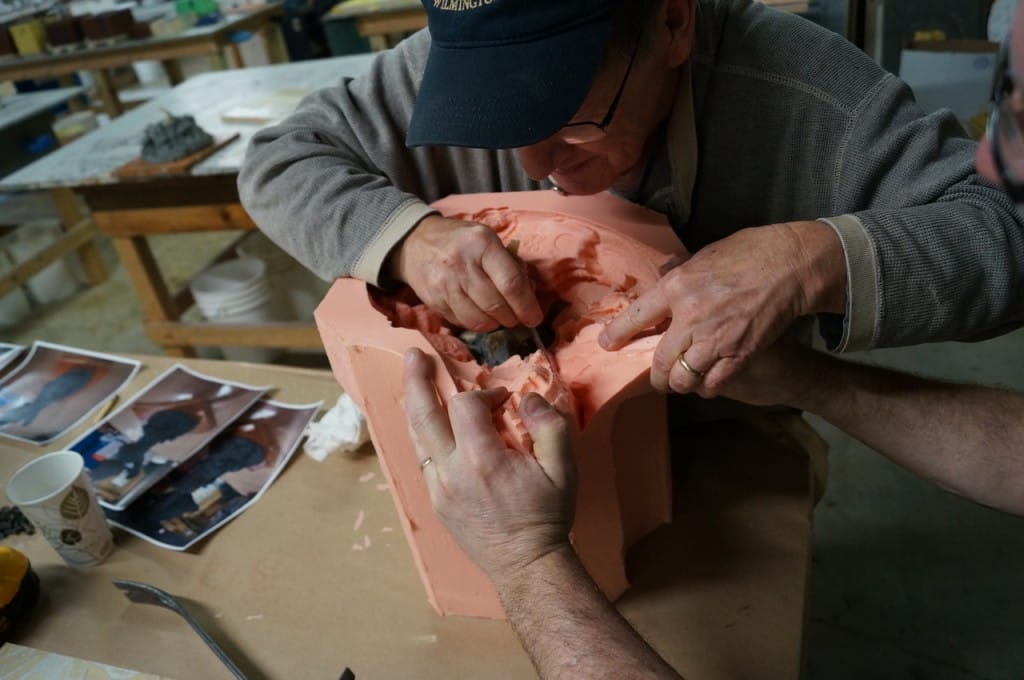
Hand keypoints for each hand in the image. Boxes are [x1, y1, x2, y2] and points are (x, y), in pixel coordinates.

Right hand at [389, 215, 543, 330]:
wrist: (415, 243)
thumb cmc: (460, 241)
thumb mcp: (487, 239)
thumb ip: (509, 263)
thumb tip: (529, 294)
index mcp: (482, 244)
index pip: (511, 282)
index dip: (527, 305)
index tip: (534, 318)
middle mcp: (462, 264)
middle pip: (496, 306)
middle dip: (512, 318)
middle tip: (516, 318)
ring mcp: (445, 284)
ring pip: (479, 320)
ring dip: (495, 325)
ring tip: (499, 318)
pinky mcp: (434, 301)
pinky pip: (462, 322)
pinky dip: (475, 324)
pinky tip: (479, 315)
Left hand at [401, 348, 576, 581]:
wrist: (526, 564)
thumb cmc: (547, 515)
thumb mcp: (563, 468)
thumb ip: (549, 426)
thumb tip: (527, 398)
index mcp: (482, 460)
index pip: (465, 406)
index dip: (484, 393)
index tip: (503, 399)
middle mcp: (452, 472)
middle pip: (423, 414)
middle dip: (418, 379)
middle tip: (414, 353)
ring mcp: (438, 488)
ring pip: (415, 436)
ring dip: (413, 404)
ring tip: (412, 378)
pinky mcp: (435, 500)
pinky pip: (421, 457)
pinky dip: (422, 433)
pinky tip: (425, 420)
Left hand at [598, 221, 844, 394]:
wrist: (791, 265)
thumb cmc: (750, 251)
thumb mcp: (705, 254)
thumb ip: (681, 273)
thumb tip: (663, 277)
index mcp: (678, 286)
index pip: (637, 316)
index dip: (618, 333)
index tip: (606, 344)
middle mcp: (691, 317)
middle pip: (659, 361)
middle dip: (655, 375)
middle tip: (657, 377)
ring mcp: (715, 339)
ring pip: (683, 379)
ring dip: (679, 384)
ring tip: (681, 381)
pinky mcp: (740, 354)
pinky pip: (712, 384)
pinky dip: (706, 387)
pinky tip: (707, 381)